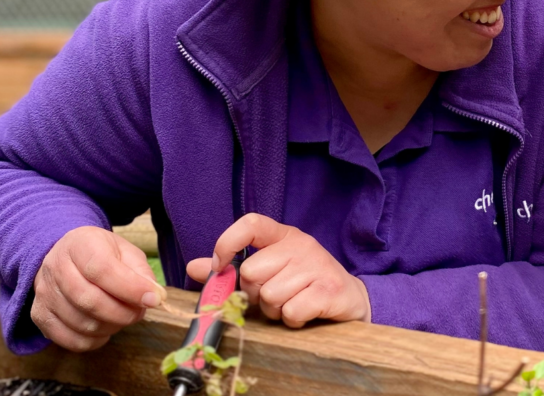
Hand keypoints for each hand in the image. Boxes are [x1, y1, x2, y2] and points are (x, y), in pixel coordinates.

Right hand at [31, 226, 166, 351]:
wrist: (65, 255)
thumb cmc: (101, 253)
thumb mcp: (125, 251)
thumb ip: (141, 272)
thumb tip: (154, 296)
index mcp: (79, 244)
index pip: (102, 270)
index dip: (130, 289)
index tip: (153, 299)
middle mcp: (55, 267)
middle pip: (90, 300)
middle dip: (123, 313)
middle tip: (140, 312)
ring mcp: (44, 293)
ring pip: (81, 323)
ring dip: (111, 326)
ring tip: (123, 317)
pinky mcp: (40, 315)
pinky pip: (70, 340)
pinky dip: (94, 341)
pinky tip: (105, 329)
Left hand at [187, 214, 370, 327]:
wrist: (350, 299)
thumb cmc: (304, 285)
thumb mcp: (270, 272)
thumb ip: (233, 270)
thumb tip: (194, 268)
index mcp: (283, 236)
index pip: (250, 224)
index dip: (227, 244)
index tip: (220, 267)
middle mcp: (301, 245)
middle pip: (251, 272)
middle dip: (255, 294)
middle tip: (274, 297)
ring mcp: (317, 265)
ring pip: (270, 295)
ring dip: (275, 310)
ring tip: (292, 305)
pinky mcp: (330, 289)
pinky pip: (291, 310)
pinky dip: (292, 320)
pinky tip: (304, 314)